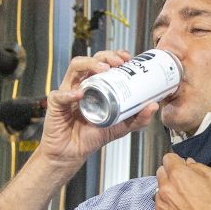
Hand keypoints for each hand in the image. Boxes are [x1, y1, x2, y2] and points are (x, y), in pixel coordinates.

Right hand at [37, 49, 158, 173]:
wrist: (73, 154)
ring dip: (90, 64)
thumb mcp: (121, 127)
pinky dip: (70, 93)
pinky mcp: (56, 104)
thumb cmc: (92, 136)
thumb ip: (138, 118)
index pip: (104, 62)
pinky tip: (79, 94)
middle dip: (106, 56)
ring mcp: (68, 92)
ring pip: (75, 67)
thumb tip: (154, 106)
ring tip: (103, 70)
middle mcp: (82, 84)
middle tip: (119, 63)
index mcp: (96, 85)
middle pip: (91, 59)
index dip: (115, 55)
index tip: (128, 58)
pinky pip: (60, 95)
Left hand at [155, 153, 210, 209]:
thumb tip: (190, 164)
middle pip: (161, 173)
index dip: (177, 162)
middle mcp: (165, 189)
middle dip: (171, 175)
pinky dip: (169, 209)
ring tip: (186, 202)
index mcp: (178, 175)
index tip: (181, 167)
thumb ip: (199, 167)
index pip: (168, 158)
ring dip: (169, 193)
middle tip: (184, 184)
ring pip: (160, 192)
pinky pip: (161, 209)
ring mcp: (160, 205)